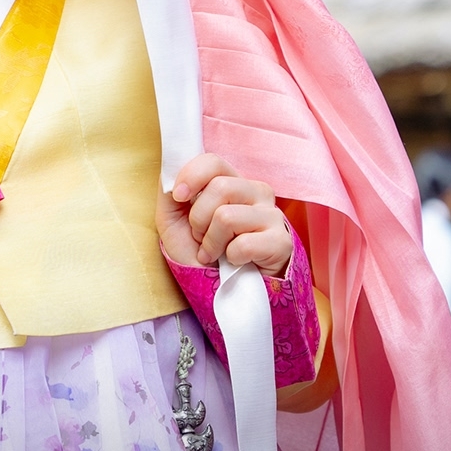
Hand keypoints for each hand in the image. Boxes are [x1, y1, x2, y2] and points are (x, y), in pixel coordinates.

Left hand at [155, 153, 290, 276]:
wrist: (220, 289)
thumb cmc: (198, 251)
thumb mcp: (174, 220)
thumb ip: (169, 192)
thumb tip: (169, 170)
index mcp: (232, 182)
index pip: (213, 161)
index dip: (192, 176)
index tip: (178, 196)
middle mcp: (256, 192)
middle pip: (220, 187)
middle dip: (199, 218)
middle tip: (201, 236)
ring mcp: (273, 216)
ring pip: (227, 216)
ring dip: (211, 242)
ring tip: (215, 252)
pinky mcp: (281, 242)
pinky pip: (244, 244)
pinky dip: (230, 258)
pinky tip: (234, 262)